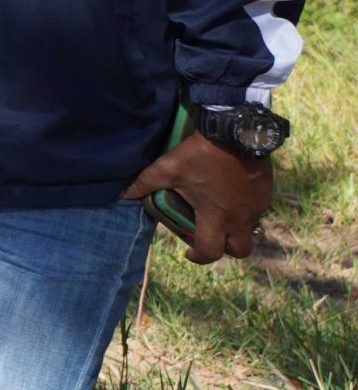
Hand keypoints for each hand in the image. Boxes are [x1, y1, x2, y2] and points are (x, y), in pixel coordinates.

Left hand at [124, 129, 273, 263]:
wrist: (236, 132)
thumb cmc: (201, 154)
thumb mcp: (169, 167)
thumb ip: (145, 182)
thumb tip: (123, 194)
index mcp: (216, 217)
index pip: (211, 251)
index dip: (199, 257)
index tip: (189, 252)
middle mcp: (240, 218)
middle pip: (239, 250)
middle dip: (224, 249)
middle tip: (208, 235)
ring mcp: (256, 207)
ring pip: (249, 231)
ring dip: (234, 230)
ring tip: (217, 213)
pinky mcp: (265, 195)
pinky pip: (256, 212)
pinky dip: (243, 212)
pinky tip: (230, 196)